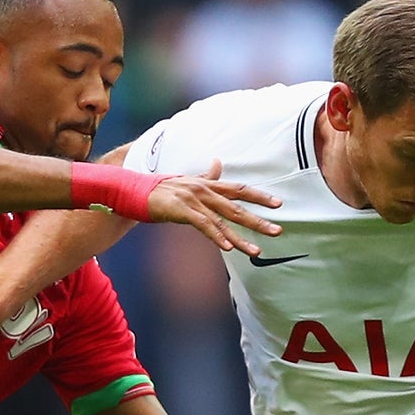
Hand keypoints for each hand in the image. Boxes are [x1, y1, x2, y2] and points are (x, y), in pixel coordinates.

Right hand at [147, 161, 282, 254]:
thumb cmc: (163, 188)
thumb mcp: (188, 180)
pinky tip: (228, 247)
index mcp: (208, 185)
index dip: (259, 196)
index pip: (240, 189)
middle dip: (258, 220)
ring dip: (241, 238)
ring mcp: (194, 200)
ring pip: (223, 221)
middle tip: (277, 230)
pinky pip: (204, 226)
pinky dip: (217, 237)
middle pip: (237, 207)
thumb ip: (206, 175)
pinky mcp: (182, 211)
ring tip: (256, 251)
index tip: (277, 204)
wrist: (136, 190)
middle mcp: (205, 191)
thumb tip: (218, 163)